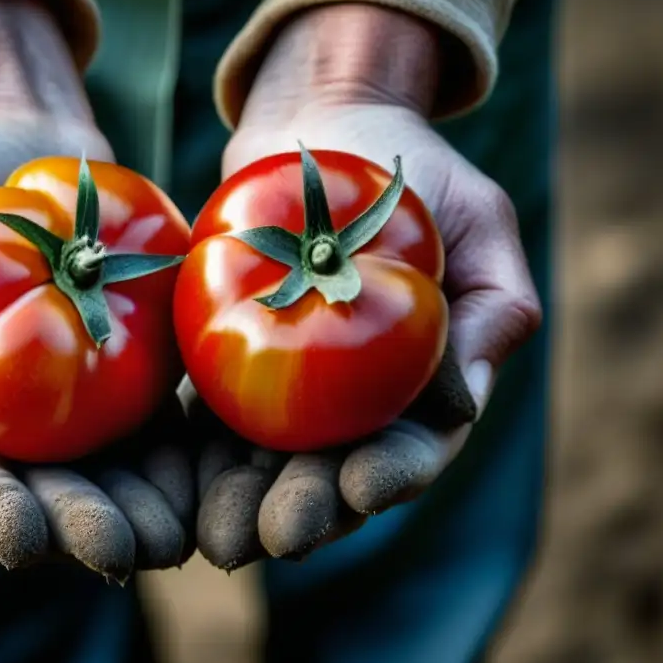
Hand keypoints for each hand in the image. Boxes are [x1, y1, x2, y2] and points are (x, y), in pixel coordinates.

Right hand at [0, 0, 193, 579]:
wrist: (19, 136)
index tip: (25, 535)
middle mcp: (15, 420)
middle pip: (48, 492)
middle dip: (83, 528)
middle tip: (121, 550)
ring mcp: (82, 400)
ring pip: (117, 472)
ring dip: (147, 509)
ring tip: (176, 532)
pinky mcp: (141, 367)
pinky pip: (169, 416)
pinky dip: (191, 451)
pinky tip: (217, 475)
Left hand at [191, 5, 542, 568]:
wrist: (320, 125)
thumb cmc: (413, 172)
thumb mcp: (476, 224)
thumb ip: (490, 309)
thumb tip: (461, 403)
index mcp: (419, 385)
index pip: (411, 447)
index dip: (390, 474)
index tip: (361, 486)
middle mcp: (352, 403)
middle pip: (330, 473)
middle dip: (305, 510)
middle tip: (271, 537)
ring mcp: (286, 390)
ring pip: (264, 463)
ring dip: (242, 502)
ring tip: (218, 535)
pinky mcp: (226, 363)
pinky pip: (208, 412)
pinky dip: (193, 450)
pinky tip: (172, 482)